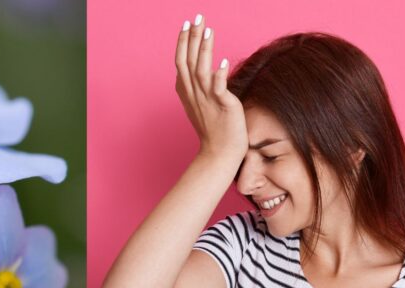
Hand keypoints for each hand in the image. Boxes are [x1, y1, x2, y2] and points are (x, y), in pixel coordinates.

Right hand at [175, 15, 247, 162]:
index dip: (184, 43)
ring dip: (204, 49)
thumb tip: (208, 70)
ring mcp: (207, 99)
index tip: (187, 25)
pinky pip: (219, 88)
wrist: (220, 153)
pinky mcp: (222, 105)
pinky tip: (222, 61)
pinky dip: (219, 75)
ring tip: (207, 30)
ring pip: (201, 69)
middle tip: (196, 18)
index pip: (182, 62)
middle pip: (189, 61)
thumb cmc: (213, 130)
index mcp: (187, 92)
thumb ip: (200, 87)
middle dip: (192, 38)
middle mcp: (194, 93)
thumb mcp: (200, 104)